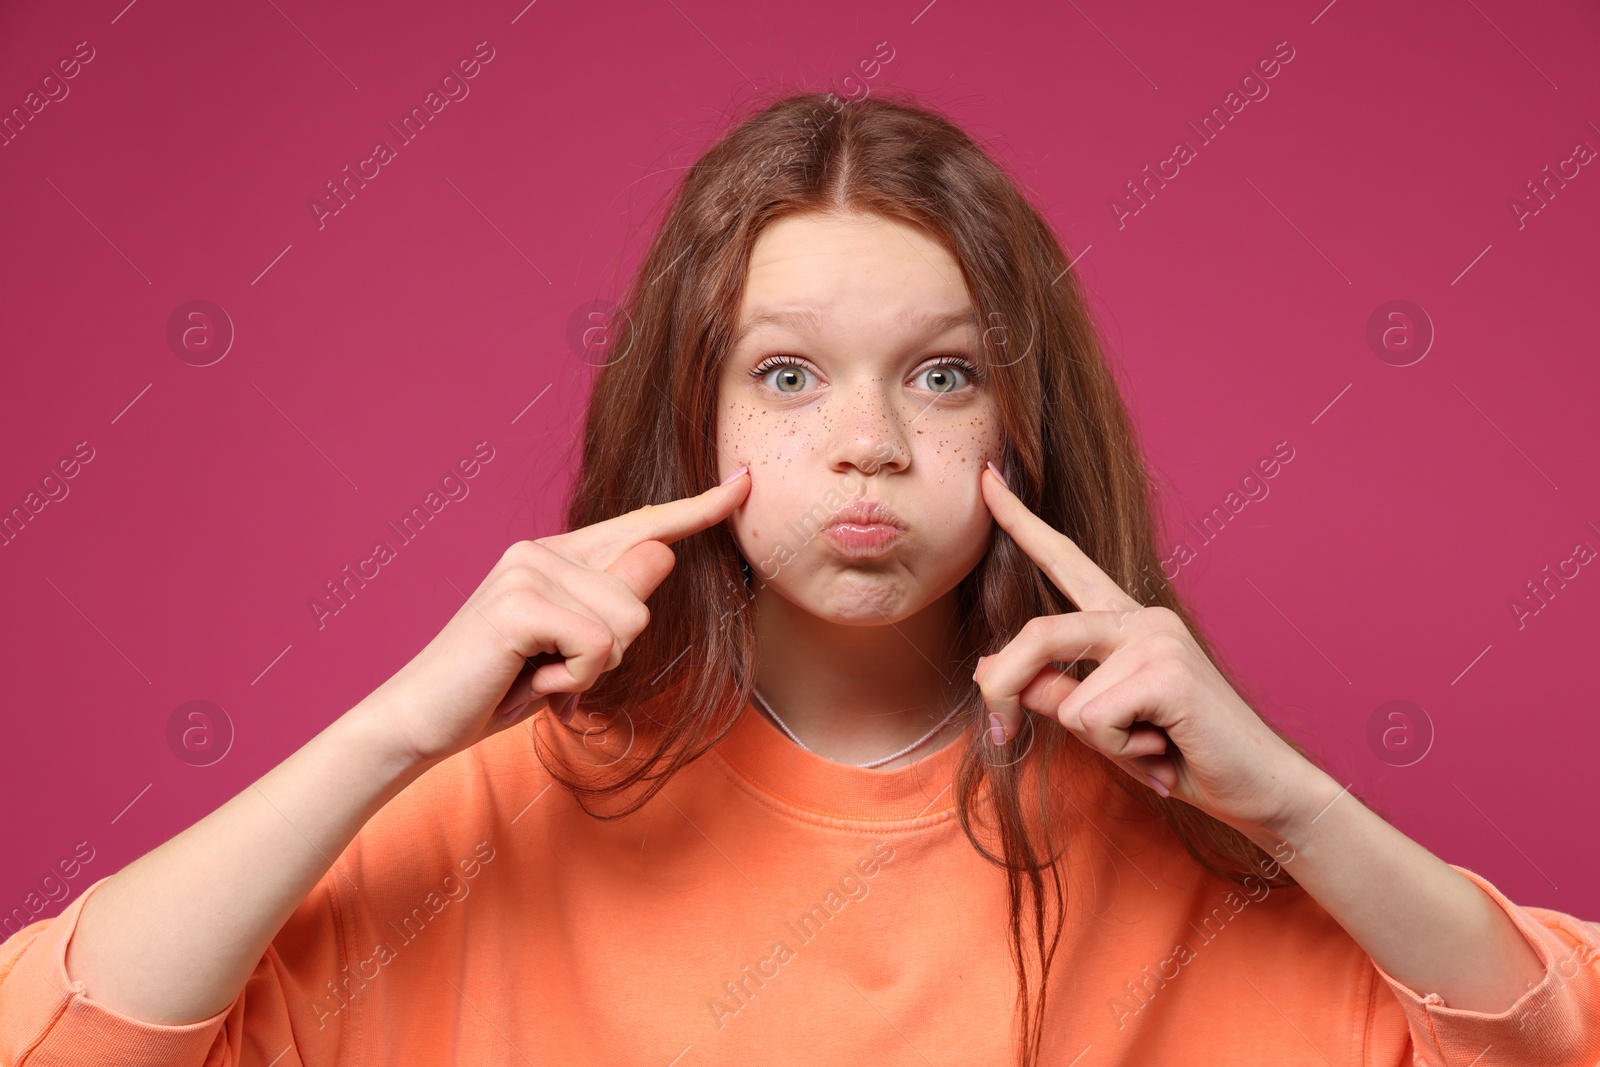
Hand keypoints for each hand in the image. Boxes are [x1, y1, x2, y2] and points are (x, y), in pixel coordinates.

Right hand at [357, 468, 750, 767]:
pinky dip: (574, 679)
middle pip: (645, 589)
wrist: (421, 719)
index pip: (642, 525)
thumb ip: (614, 604)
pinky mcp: (518, 602)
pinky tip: (534, 683)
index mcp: (559, 555)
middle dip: (616, 649)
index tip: (744, 482)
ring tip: (541, 675)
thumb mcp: (572, 648)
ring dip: (593, 668)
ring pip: (628, 619)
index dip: (698, 508)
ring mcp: (528, 569)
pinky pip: (598, 643)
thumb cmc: (499, 686)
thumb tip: (661, 554)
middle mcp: (543, 549)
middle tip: (557, 670)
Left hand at [972, 462, 1311, 835]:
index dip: (1021, 523)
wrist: (1260, 788)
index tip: (986, 478)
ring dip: (1102, 743)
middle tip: (1001, 734)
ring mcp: (1158, 638)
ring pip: (1070, 701)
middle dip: (1003, 690)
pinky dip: (1119, 752)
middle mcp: (1141, 618)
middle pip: (1038, 634)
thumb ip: (1053, 691)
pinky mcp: (1168, 670)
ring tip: (1150, 746)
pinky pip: (1093, 720)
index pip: (1064, 561)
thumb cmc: (1179, 756)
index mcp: (1125, 622)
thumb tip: (987, 668)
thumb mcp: (1102, 725)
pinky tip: (1164, 751)